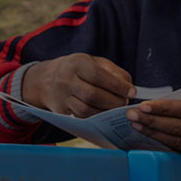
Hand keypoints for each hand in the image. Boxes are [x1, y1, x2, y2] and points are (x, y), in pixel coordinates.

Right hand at [20, 53, 134, 117]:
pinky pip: (82, 117)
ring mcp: (62, 97)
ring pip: (87, 110)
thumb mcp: (95, 63)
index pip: (98, 76)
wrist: (48, 80)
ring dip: (106, 112)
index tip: (132, 92)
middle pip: (92, 95)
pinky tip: (105, 114)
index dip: (117, 86)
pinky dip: (97, 118)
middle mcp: (66, 79)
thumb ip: (115, 73)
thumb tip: (130, 90)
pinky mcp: (62, 111)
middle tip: (124, 103)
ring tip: (116, 109)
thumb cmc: (79, 70)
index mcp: (76, 63)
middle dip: (113, 101)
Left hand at [125, 92, 180, 177]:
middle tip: (131, 116)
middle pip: (179, 129)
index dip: (163, 109)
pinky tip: (152, 138)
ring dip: (155, 135)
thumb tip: (162, 107)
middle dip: (152, 122)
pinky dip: (167, 145)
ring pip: (179, 143)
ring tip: (136, 126)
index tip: (143, 106)